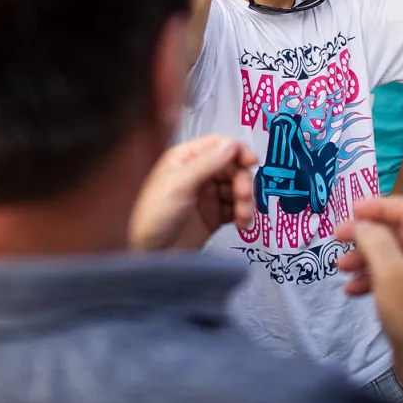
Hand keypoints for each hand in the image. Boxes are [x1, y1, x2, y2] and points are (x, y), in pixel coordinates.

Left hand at [129, 135, 256, 250]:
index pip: (219, 145)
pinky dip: (243, 214)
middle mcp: (198, 174)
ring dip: (245, 200)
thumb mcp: (179, 185)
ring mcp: (206, 196)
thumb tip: (231, 144)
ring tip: (243, 217)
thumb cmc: (154, 218)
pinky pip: (236, 208)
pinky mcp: (213, 216)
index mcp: (185, 159)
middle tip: (243, 197)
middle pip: (233, 167)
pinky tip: (242, 223)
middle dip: (242, 181)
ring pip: (237, 188)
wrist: (152, 258)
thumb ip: (207, 163)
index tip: (251, 162)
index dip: (238, 151)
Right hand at [336, 197, 402, 402]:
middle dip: (366, 233)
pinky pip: (392, 277)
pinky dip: (371, 278)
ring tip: (340, 268)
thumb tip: (362, 223)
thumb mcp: (390, 274)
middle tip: (337, 238)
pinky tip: (351, 291)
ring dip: (364, 257)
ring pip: (392, 255)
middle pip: (398, 231)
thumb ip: (375, 241)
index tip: (350, 211)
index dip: (379, 204)